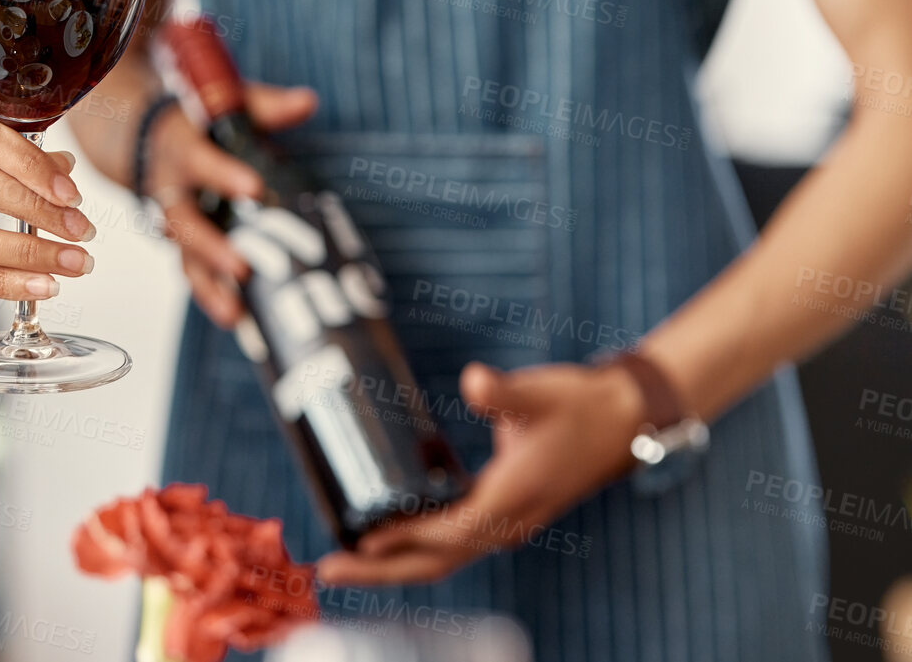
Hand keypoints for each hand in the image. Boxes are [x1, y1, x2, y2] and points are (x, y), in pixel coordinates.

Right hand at [143, 84, 316, 325]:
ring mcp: (173, 221)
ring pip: (184, 258)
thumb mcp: (223, 104)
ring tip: (235, 315)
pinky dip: (214, 296)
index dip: (222, 175)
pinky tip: (241, 321)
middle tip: (241, 268)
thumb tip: (309, 101)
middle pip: (183, 223)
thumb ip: (265, 105)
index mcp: (178, 149)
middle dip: (210, 248)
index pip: (198, 161)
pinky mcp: (183, 243)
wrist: (141, 136)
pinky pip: (195, 272)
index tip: (254, 188)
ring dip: (208, 287)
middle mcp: (168, 189)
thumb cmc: (194, 120)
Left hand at [313, 360, 644, 585]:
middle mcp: (508, 522)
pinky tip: (384, 536)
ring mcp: (507, 523)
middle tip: (327, 570)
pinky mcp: (503, 514)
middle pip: (437, 560)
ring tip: (342, 563)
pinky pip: (452, 542)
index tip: (361, 541)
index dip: (404, 539)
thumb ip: (503, 392)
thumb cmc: (578, 405)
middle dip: (382, 571)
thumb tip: (474, 381)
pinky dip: (416, 547)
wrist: (624, 421)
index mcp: (512, 498)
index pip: (448, 532)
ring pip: (443, 557)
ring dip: (394, 564)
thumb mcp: (538, 393)